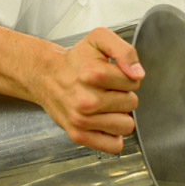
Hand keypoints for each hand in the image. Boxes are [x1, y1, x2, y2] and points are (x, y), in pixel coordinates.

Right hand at [39, 28, 144, 153]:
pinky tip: (103, 121)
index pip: (134, 82)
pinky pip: (113, 146)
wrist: (47, 76)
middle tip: (106, 89)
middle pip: (131, 104)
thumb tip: (137, 74)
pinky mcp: (78, 135)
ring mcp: (81, 120)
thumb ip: (124, 50)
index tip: (112, 74)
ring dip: (119, 115)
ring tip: (104, 104)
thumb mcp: (100, 39)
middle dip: (123, 95)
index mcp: (93, 74)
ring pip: (126, 125)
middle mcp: (86, 100)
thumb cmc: (76, 60)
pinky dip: (113, 135)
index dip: (127, 76)